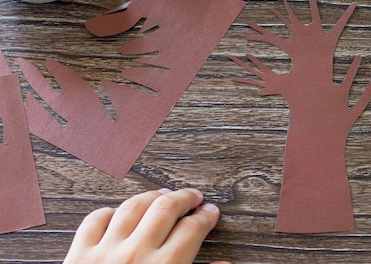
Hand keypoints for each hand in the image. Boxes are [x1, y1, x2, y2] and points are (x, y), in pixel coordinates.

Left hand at [63, 188, 230, 263]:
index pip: (192, 229)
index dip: (206, 217)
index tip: (211, 212)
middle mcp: (135, 254)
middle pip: (166, 209)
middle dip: (185, 198)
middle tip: (194, 197)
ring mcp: (104, 252)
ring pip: (133, 207)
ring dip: (152, 197)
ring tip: (164, 196)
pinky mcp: (78, 256)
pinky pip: (95, 220)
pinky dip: (110, 212)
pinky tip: (120, 213)